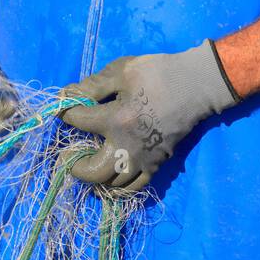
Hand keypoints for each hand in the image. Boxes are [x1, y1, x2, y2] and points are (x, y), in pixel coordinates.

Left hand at [62, 41, 238, 194]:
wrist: (196, 85)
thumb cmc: (158, 73)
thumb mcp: (122, 71)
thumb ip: (92, 85)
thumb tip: (66, 96)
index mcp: (115, 119)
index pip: (79, 122)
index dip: (66, 114)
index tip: (64, 110)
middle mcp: (127, 146)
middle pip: (92, 170)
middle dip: (75, 167)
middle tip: (66, 158)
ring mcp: (143, 159)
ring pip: (112, 183)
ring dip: (94, 178)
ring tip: (86, 167)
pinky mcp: (156, 163)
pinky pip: (134, 186)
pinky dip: (119, 187)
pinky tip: (110, 178)